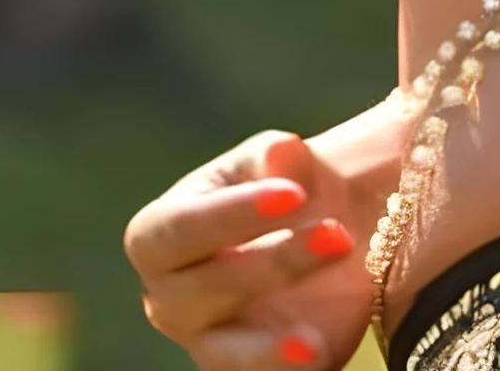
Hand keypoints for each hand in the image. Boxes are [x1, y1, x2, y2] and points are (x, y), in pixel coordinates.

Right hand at [125, 128, 375, 368]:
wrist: (329, 226)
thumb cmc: (286, 184)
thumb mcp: (282, 161)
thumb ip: (277, 156)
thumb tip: (283, 151)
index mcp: (161, 233)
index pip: (176, 229)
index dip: (231, 213)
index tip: (296, 193)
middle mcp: (171, 295)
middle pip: (202, 290)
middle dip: (273, 263)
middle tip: (338, 236)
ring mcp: (206, 340)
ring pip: (223, 351)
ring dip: (269, 346)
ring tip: (314, 343)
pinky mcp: (244, 368)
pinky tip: (318, 355)